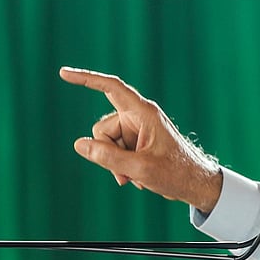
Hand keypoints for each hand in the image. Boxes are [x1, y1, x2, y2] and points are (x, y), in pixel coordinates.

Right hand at [60, 67, 222, 212]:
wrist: (196, 185)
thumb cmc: (176, 173)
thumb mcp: (139, 168)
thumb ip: (107, 156)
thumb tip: (79, 144)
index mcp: (143, 113)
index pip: (110, 88)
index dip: (86, 79)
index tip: (63, 74)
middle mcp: (139, 117)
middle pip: (102, 128)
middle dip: (107, 152)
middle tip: (128, 172)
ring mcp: (137, 130)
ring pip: (107, 143)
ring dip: (116, 163)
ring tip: (135, 177)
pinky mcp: (137, 142)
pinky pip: (115, 151)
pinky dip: (122, 166)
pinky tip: (137, 177)